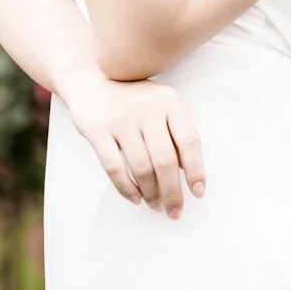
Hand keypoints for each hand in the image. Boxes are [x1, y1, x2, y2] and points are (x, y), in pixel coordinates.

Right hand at [55, 65, 206, 220]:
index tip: (198, 192)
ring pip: (141, 167)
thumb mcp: (161, 105)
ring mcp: (121, 119)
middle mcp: (147, 108)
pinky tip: (135, 198)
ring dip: (151, 193)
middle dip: (172, 192)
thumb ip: (175, 132)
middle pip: (165, 160)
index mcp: (170, 100)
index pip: (189, 140)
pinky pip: (114, 168)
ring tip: (155, 205)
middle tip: (175, 210)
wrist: (92, 79)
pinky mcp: (97, 130)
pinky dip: (126, 188)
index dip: (196, 170)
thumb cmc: (134, 98)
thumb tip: (188, 172)